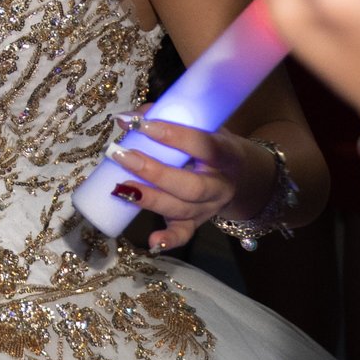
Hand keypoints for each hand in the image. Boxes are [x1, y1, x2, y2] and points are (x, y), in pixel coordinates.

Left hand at [106, 112, 275, 251]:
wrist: (239, 176)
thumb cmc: (212, 144)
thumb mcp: (204, 126)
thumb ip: (172, 118)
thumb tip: (131, 117)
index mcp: (227, 155)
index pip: (204, 145)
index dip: (174, 136)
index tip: (142, 126)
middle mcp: (220, 185)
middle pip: (191, 185)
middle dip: (155, 172)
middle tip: (123, 156)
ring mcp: (208, 207)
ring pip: (181, 209)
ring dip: (149, 199)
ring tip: (119, 187)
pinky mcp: (196, 223)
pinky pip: (184, 234)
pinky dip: (168, 240)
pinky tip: (152, 242)